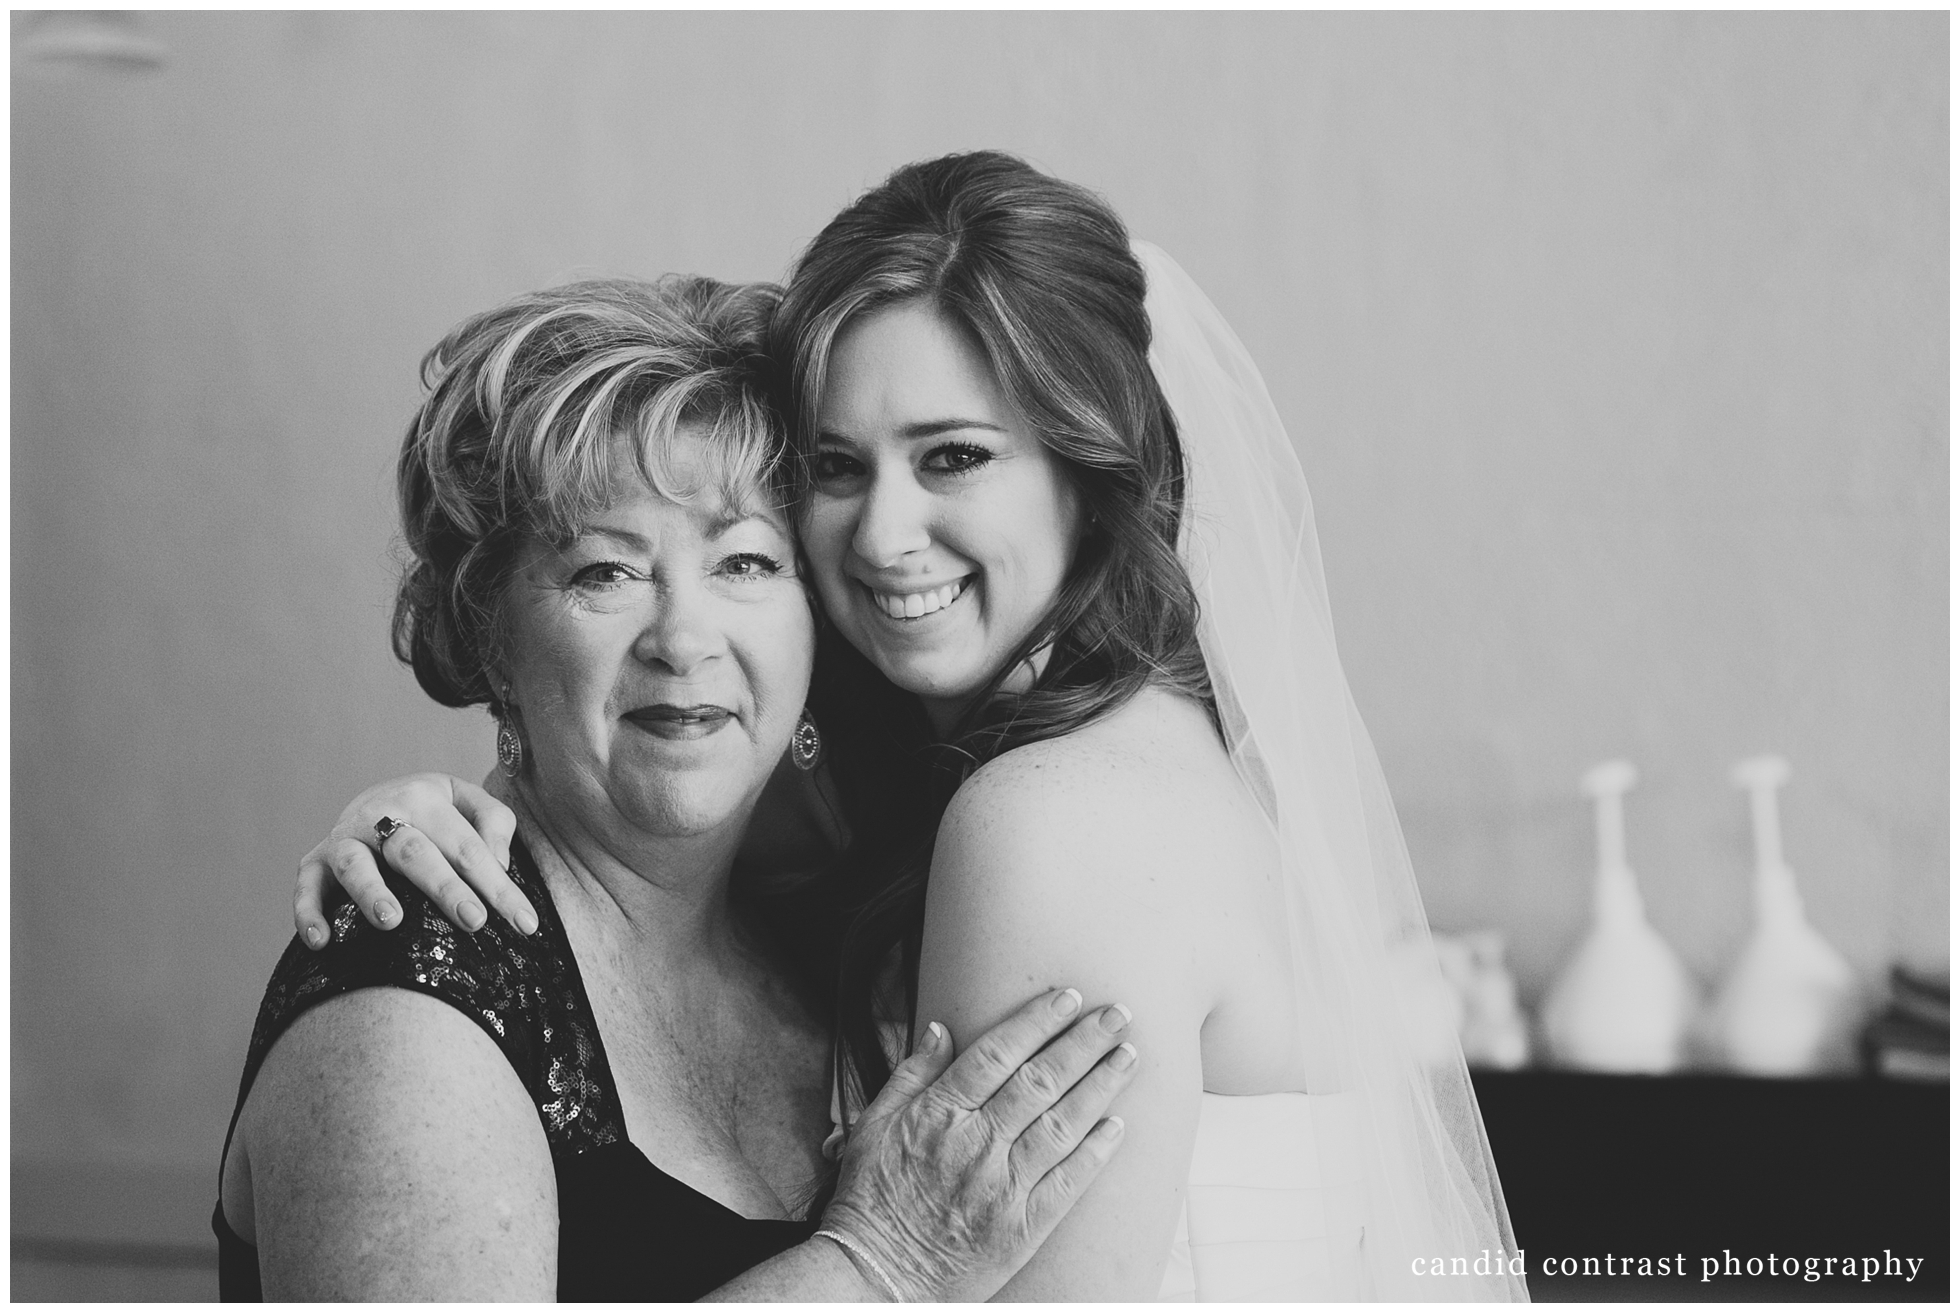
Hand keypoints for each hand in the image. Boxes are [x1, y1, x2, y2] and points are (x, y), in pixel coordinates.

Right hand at [294, 774, 532, 948]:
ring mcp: (344, 838)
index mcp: (425, 797)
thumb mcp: (468, 804)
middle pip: (415, 852)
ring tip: (393, 921)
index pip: (469, 847)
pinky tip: (321, 941)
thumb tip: (500, 862)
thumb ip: (494, 824)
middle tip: (474, 920)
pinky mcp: (314, 862)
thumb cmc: (435, 815)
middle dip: (445, 887)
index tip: (525, 923)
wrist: (375, 800)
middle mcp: (380, 812)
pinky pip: (306, 886)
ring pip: (355, 864)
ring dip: (371, 891)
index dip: (499, 885)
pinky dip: (308, 912)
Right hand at [818, 988, 1137, 1301]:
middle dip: (1084, 1042)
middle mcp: (974, 1145)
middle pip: (1040, 1081)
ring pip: (1062, 1124)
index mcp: (938, 1115)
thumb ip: (911, 1075)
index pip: (997, 1054)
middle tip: (1119, 1014)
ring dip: (1100, 1086)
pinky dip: (1095, 1151)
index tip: (1068, 996)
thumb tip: (941, 1028)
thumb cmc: (870, 1200)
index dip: (1036, 1021)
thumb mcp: (872, 1127)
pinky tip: (1117, 1125)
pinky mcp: (1021, 1228)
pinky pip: (1067, 1182)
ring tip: (1128, 1056)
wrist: (875, 1278)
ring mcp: (1001, 1187)